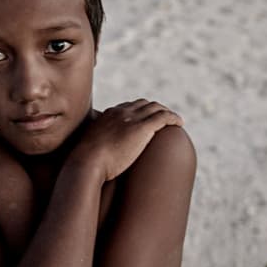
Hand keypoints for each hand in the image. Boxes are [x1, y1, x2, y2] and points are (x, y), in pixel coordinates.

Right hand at [69, 100, 183, 182]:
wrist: (87, 162)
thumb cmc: (86, 162)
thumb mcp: (89, 148)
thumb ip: (94, 146)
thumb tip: (91, 155)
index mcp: (108, 114)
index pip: (128, 106)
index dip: (140, 111)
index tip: (147, 119)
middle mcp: (121, 112)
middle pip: (144, 104)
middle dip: (155, 110)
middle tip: (164, 119)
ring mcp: (132, 119)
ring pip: (156, 108)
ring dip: (166, 112)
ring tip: (174, 121)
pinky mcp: (142, 128)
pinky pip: (164, 117)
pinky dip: (173, 118)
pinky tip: (180, 124)